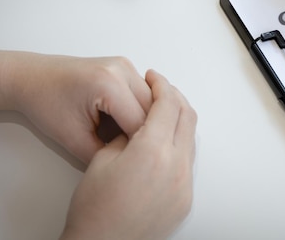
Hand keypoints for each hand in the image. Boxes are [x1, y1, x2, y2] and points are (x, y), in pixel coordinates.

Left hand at [1, 52, 151, 163]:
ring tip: (132, 142)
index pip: (141, 123)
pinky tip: (129, 127)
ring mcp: (125, 66)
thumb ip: (106, 154)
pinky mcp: (125, 68)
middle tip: (138, 158)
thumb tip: (130, 165)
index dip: (141, 148)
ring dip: (148, 123)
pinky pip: (145, 93)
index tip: (137, 166)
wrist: (30, 78)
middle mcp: (121, 69)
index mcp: (108, 84)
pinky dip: (142, 111)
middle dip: (150, 135)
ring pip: (154, 101)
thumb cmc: (45, 104)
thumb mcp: (73, 139)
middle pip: (155, 109)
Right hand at [60, 69, 196, 239]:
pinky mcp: (186, 199)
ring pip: (191, 138)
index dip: (161, 85)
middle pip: (187, 116)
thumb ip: (127, 131)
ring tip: (160, 114)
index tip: (154, 78)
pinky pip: (188, 161)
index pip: (168, 104)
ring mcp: (184, 185)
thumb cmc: (93, 206)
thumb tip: (142, 121)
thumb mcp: (102, 156)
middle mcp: (175, 167)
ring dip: (179, 120)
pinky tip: (163, 143)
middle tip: (160, 90)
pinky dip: (179, 144)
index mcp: (152, 152)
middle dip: (174, 97)